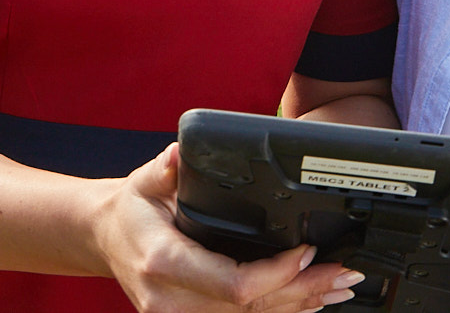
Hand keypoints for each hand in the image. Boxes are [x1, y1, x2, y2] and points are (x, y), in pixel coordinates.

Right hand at [93, 145, 364, 311]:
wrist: (105, 239)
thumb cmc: (132, 209)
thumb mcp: (145, 180)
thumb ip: (166, 167)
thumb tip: (180, 152)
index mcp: (163, 262)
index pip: (234, 284)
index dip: (277, 275)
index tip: (306, 252)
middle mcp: (171, 300)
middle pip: (252, 309)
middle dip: (304, 291)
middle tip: (344, 273)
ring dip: (300, 305)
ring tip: (338, 288)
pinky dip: (280, 311)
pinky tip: (308, 302)